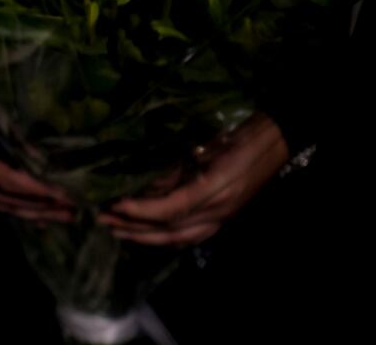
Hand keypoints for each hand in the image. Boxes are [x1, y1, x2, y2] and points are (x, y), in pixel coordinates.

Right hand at [0, 79, 72, 221]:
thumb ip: (2, 122)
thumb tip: (37, 148)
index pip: (8, 180)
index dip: (37, 190)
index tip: (64, 194)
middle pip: (9, 200)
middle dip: (42, 207)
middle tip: (75, 211)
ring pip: (3, 205)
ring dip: (34, 212)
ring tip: (63, 215)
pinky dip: (20, 207)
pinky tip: (39, 212)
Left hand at [100, 114, 287, 245]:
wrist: (272, 141)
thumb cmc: (237, 136)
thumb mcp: (204, 145)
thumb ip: (174, 167)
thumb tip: (143, 182)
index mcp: (213, 190)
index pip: (171, 209)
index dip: (142, 210)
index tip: (116, 204)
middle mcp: (218, 211)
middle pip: (170, 230)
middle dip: (135, 228)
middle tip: (104, 220)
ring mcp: (221, 218)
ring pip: (178, 238)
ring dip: (145, 237)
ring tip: (118, 231)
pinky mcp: (222, 219)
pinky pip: (189, 236)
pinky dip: (164, 237)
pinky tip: (146, 234)